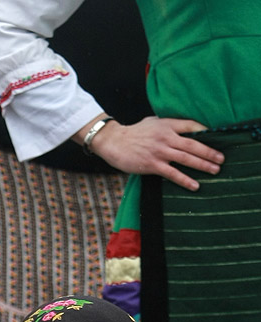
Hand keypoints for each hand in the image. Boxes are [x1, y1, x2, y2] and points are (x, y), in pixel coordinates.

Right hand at [80, 116, 224, 190]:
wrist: (113, 141)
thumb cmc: (132, 133)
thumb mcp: (152, 122)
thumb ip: (166, 125)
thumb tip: (179, 128)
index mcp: (167, 125)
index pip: (192, 125)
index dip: (206, 131)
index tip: (218, 137)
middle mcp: (166, 137)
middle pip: (194, 144)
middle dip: (210, 152)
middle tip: (222, 159)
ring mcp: (160, 151)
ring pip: (187, 158)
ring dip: (203, 165)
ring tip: (215, 170)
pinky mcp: (152, 164)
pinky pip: (173, 174)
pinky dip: (185, 180)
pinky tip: (195, 185)